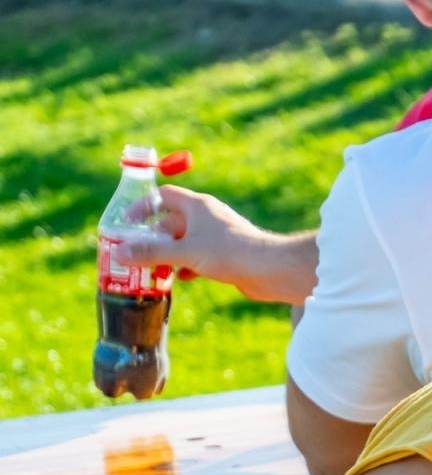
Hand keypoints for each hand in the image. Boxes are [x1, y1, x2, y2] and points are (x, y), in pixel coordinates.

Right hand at [112, 185, 277, 296]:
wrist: (270, 270)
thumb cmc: (229, 252)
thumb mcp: (184, 252)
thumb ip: (151, 252)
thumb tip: (119, 253)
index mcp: (198, 206)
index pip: (164, 196)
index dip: (143, 206)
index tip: (127, 223)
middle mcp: (207, 217)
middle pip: (171, 222)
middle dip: (153, 237)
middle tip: (134, 254)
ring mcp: (217, 236)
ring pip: (184, 241)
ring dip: (168, 254)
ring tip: (151, 269)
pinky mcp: (226, 254)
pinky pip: (198, 256)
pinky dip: (186, 265)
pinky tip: (180, 278)